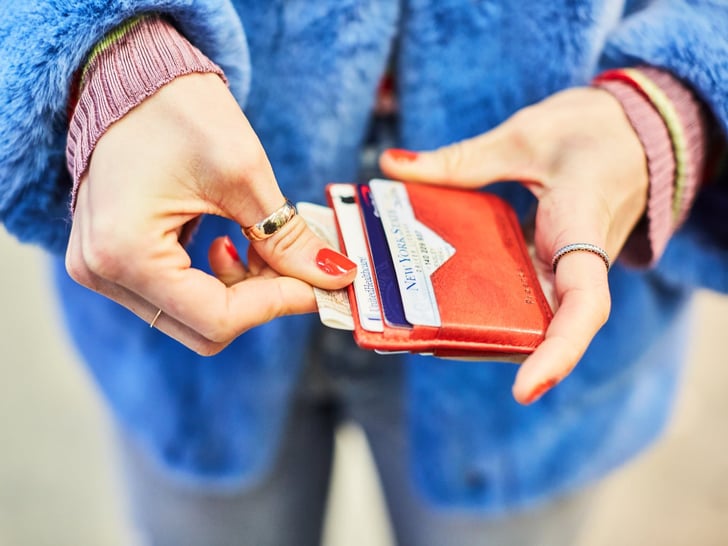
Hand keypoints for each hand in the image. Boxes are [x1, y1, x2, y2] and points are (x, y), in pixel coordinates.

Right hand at [66, 73, 355, 354]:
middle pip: (205, 328)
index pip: (218, 319)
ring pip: (194, 317)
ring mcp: (102, 270)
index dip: (280, 303)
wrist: (130, 76)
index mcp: (124, 253)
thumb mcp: (242, 173)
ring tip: (261, 244)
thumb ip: (288, 236)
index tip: (321, 282)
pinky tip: (231, 243)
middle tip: (298, 264)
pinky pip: (178, 296)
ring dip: (242, 292)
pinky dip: (218, 282)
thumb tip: (335, 276)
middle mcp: (101, 273)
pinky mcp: (114, 262)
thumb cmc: (175, 108)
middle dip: (262, 301)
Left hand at [380, 87, 647, 403]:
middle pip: (546, 327)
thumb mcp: (523, 137)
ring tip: (420, 328)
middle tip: (426, 345)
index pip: (583, 304)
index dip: (559, 352)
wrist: (636, 129)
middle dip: (491, 347)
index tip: (524, 391)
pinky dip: (480, 300)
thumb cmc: (594, 130)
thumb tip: (392, 165)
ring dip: (480, 329)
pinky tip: (436, 296)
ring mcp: (563, 266)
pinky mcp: (549, 260)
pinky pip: (519, 292)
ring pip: (529, 316)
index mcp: (582, 230)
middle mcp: (576, 262)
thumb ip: (460, 160)